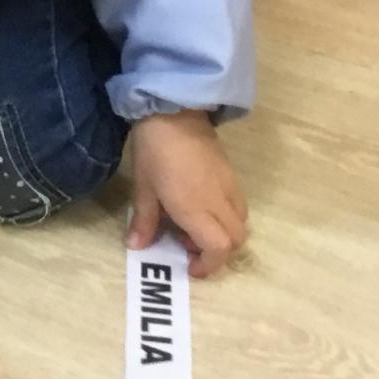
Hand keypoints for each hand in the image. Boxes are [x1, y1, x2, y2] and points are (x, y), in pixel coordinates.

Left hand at [127, 111, 247, 278]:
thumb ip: (144, 221)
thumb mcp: (143, 188)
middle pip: (237, 240)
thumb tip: (136, 247)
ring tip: (193, 225)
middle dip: (218, 252)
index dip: (209, 265)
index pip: (218, 247)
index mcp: (196, 208)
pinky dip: (225, 216)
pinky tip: (201, 205)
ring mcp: (229, 186)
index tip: (190, 267)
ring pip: (242, 222)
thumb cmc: (154, 151)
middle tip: (189, 246)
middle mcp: (219, 201)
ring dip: (223, 234)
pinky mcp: (233, 174)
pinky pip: (239, 205)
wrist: (174, 111)